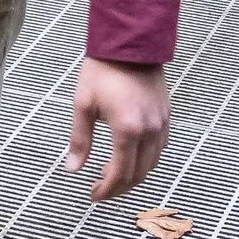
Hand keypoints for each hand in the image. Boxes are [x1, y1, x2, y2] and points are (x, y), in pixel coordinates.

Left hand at [64, 56, 168, 200]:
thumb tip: (72, 167)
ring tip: (113, 176)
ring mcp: (161, 124)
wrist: (130, 44)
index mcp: (128, 129)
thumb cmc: (103, 70)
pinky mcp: (166, 117)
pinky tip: (131, 157)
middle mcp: (149, 130)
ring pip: (152, 164)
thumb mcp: (83, 104)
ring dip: (134, 175)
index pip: (120, 173)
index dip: (107, 189)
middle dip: (119, 187)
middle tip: (101, 189)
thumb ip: (79, 139)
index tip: (94, 194)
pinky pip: (160, 148)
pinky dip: (146, 160)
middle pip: (139, 174)